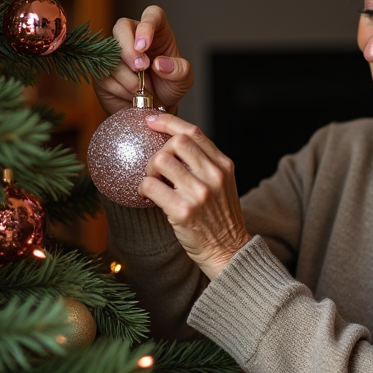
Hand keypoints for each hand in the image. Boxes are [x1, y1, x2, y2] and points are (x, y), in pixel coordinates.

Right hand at [94, 5, 193, 116]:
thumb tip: (160, 64)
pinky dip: (120, 89)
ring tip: (143, 90)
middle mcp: (133, 36)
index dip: (146, 26)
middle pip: (121, 27)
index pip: (151, 15)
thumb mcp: (183, 80)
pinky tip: (131, 95)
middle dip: (128, 50)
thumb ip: (179, 70)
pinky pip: (104, 75)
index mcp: (157, 32)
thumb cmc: (169, 86)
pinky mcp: (102, 69)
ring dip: (128, 77)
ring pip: (111, 55)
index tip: (143, 46)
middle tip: (140, 68)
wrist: (154, 108)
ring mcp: (115, 52)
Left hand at [139, 113, 251, 279]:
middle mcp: (214, 176)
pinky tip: (148, 196)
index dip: (169, 122)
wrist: (229, 252)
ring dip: (149, 171)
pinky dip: (143, 188)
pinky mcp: (183, 211)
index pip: (194, 133)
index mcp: (224, 166)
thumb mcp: (223, 185)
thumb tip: (172, 145)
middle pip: (176, 142)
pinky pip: (151, 186)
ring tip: (153, 183)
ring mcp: (199, 193)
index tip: (152, 120)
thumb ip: (205, 164)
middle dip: (159, 150)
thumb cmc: (220, 219)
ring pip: (160, 161)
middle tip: (155, 167)